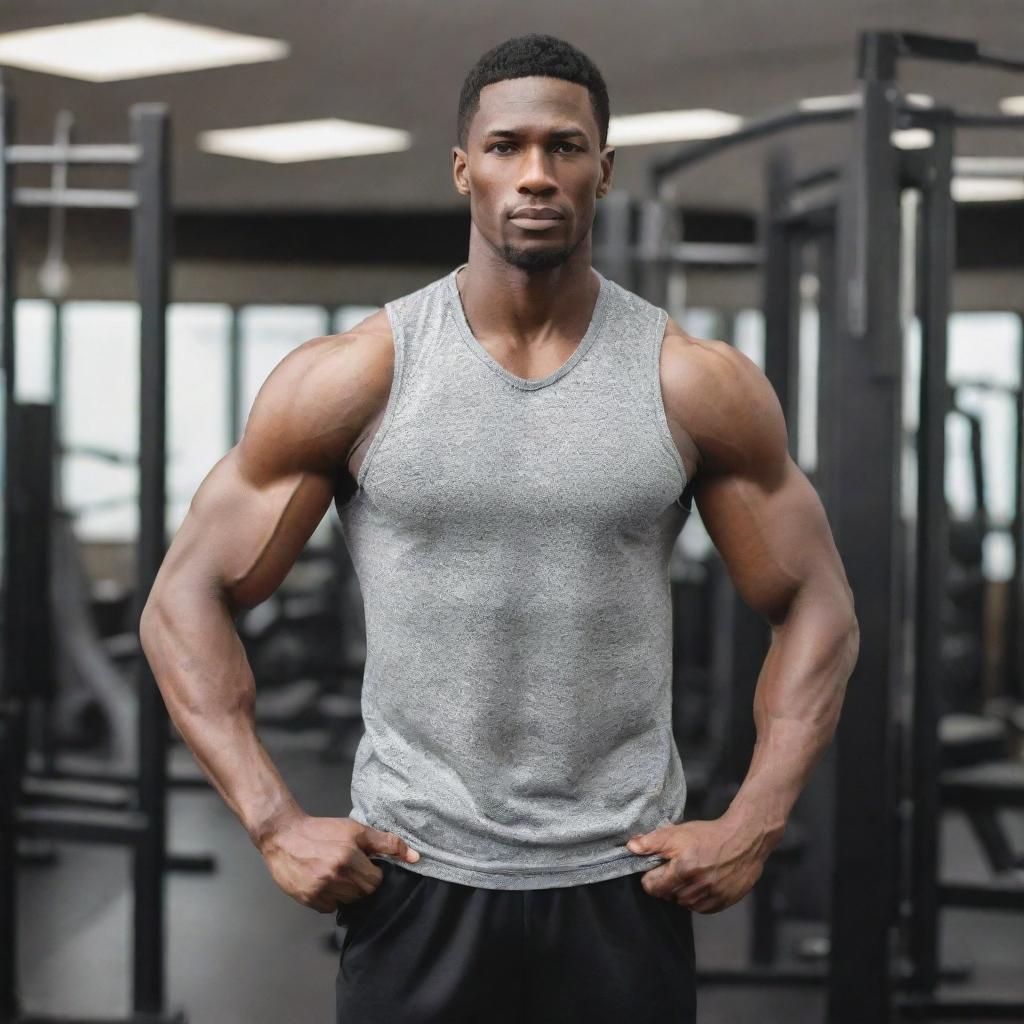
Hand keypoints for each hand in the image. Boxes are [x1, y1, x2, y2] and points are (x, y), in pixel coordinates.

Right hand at [258, 812, 419, 913]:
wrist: (284, 836)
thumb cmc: (323, 831)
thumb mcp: (356, 830)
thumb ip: (387, 843)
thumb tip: (416, 857)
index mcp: (350, 856)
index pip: (376, 881)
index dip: (373, 873)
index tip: (364, 865)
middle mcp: (335, 875)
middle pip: (363, 893)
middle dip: (360, 883)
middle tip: (349, 869)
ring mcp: (320, 889)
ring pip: (347, 902)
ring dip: (345, 891)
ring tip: (335, 874)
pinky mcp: (307, 899)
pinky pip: (329, 907)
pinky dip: (329, 898)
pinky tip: (322, 882)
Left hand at [626, 813, 774, 913]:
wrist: (744, 840)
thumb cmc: (709, 835)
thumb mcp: (677, 832)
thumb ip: (652, 841)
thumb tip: (630, 848)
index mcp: (683, 870)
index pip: (652, 887)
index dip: (651, 877)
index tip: (658, 868)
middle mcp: (697, 888)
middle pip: (667, 896)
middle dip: (667, 883)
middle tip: (677, 867)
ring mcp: (711, 897)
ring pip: (684, 903)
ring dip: (683, 892)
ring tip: (692, 873)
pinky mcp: (723, 903)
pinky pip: (701, 908)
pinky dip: (698, 899)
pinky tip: (703, 882)